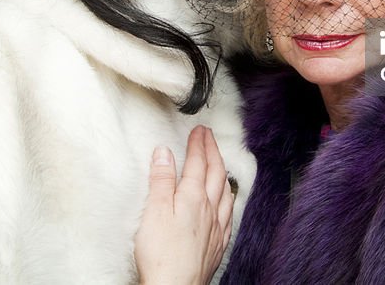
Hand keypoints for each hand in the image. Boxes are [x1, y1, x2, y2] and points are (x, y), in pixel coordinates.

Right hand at [135, 125, 234, 284]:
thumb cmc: (161, 253)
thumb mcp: (154, 211)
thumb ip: (161, 180)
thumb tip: (164, 152)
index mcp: (193, 197)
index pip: (198, 163)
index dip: (199, 144)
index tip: (200, 130)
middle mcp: (210, 209)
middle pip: (216, 173)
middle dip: (213, 151)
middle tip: (209, 136)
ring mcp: (216, 227)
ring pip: (226, 192)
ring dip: (223, 172)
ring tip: (221, 163)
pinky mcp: (217, 244)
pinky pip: (229, 214)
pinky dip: (229, 200)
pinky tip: (227, 202)